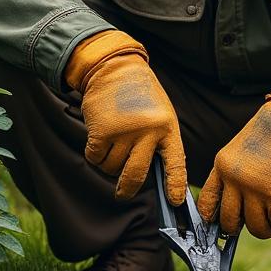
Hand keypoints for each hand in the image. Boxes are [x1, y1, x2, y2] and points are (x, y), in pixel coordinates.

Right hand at [65, 30, 186, 203]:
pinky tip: (99, 139)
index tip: (174, 202)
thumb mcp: (160, 114)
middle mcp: (148, 131)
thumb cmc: (140, 96)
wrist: (115, 68)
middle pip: (136, 175)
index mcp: (168, 128)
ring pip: (112, 167)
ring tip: (112, 144)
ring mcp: (124, 132)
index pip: (176, 163)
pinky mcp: (101, 131)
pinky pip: (95, 158)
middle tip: (122, 194)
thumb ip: (159, 141)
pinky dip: (95, 154)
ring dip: (108, 163)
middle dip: (127, 189)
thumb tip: (155, 177)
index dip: (175, 185)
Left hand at [197, 91, 270, 238]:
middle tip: (256, 223)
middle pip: (229, 221)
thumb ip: (235, 175)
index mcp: (221, 167)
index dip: (213, 220)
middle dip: (242, 229)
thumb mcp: (241, 151)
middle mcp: (233, 179)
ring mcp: (253, 188)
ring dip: (269, 229)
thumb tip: (241, 208)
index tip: (226, 225)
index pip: (206, 203)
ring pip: (256, 228)